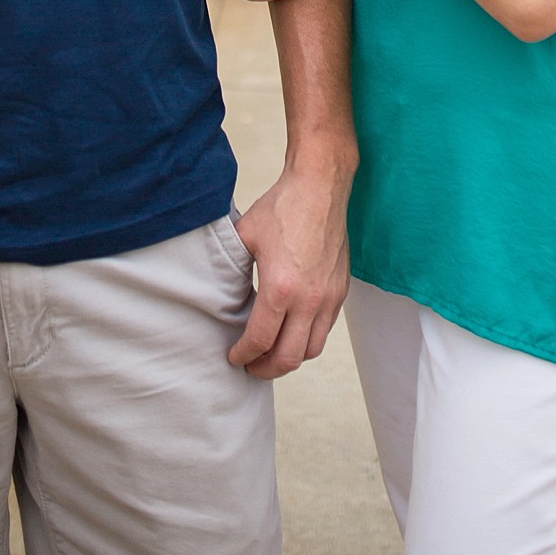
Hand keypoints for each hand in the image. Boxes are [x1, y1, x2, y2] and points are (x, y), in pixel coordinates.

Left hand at [227, 164, 351, 378]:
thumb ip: (231, 270)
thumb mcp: (244, 238)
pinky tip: (292, 330)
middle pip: (288, 358)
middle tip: (250, 366)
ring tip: (272, 353)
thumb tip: (215, 290)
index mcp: (280, 288)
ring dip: (290, 358)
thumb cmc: (282, 208)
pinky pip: (325, 329)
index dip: (242, 355)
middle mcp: (309, 299)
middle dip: (265, 368)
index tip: (233, 356)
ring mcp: (329, 296)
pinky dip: (308, 339)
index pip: (260, 341)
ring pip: (312, 350)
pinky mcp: (340, 289)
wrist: (320, 186)